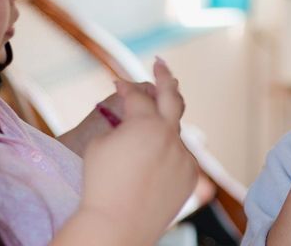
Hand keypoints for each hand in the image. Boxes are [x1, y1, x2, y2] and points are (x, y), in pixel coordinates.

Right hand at [61, 58, 197, 245]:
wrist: (117, 225)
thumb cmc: (101, 183)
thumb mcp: (99, 144)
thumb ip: (119, 123)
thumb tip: (131, 117)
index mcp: (146, 123)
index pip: (137, 95)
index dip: (126, 88)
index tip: (119, 83)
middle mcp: (171, 134)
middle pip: (172, 95)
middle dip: (165, 76)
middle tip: (161, 64)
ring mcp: (184, 155)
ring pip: (174, 133)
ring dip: (161, 130)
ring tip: (143, 142)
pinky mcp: (191, 174)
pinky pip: (179, 157)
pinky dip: (166, 157)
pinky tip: (150, 169)